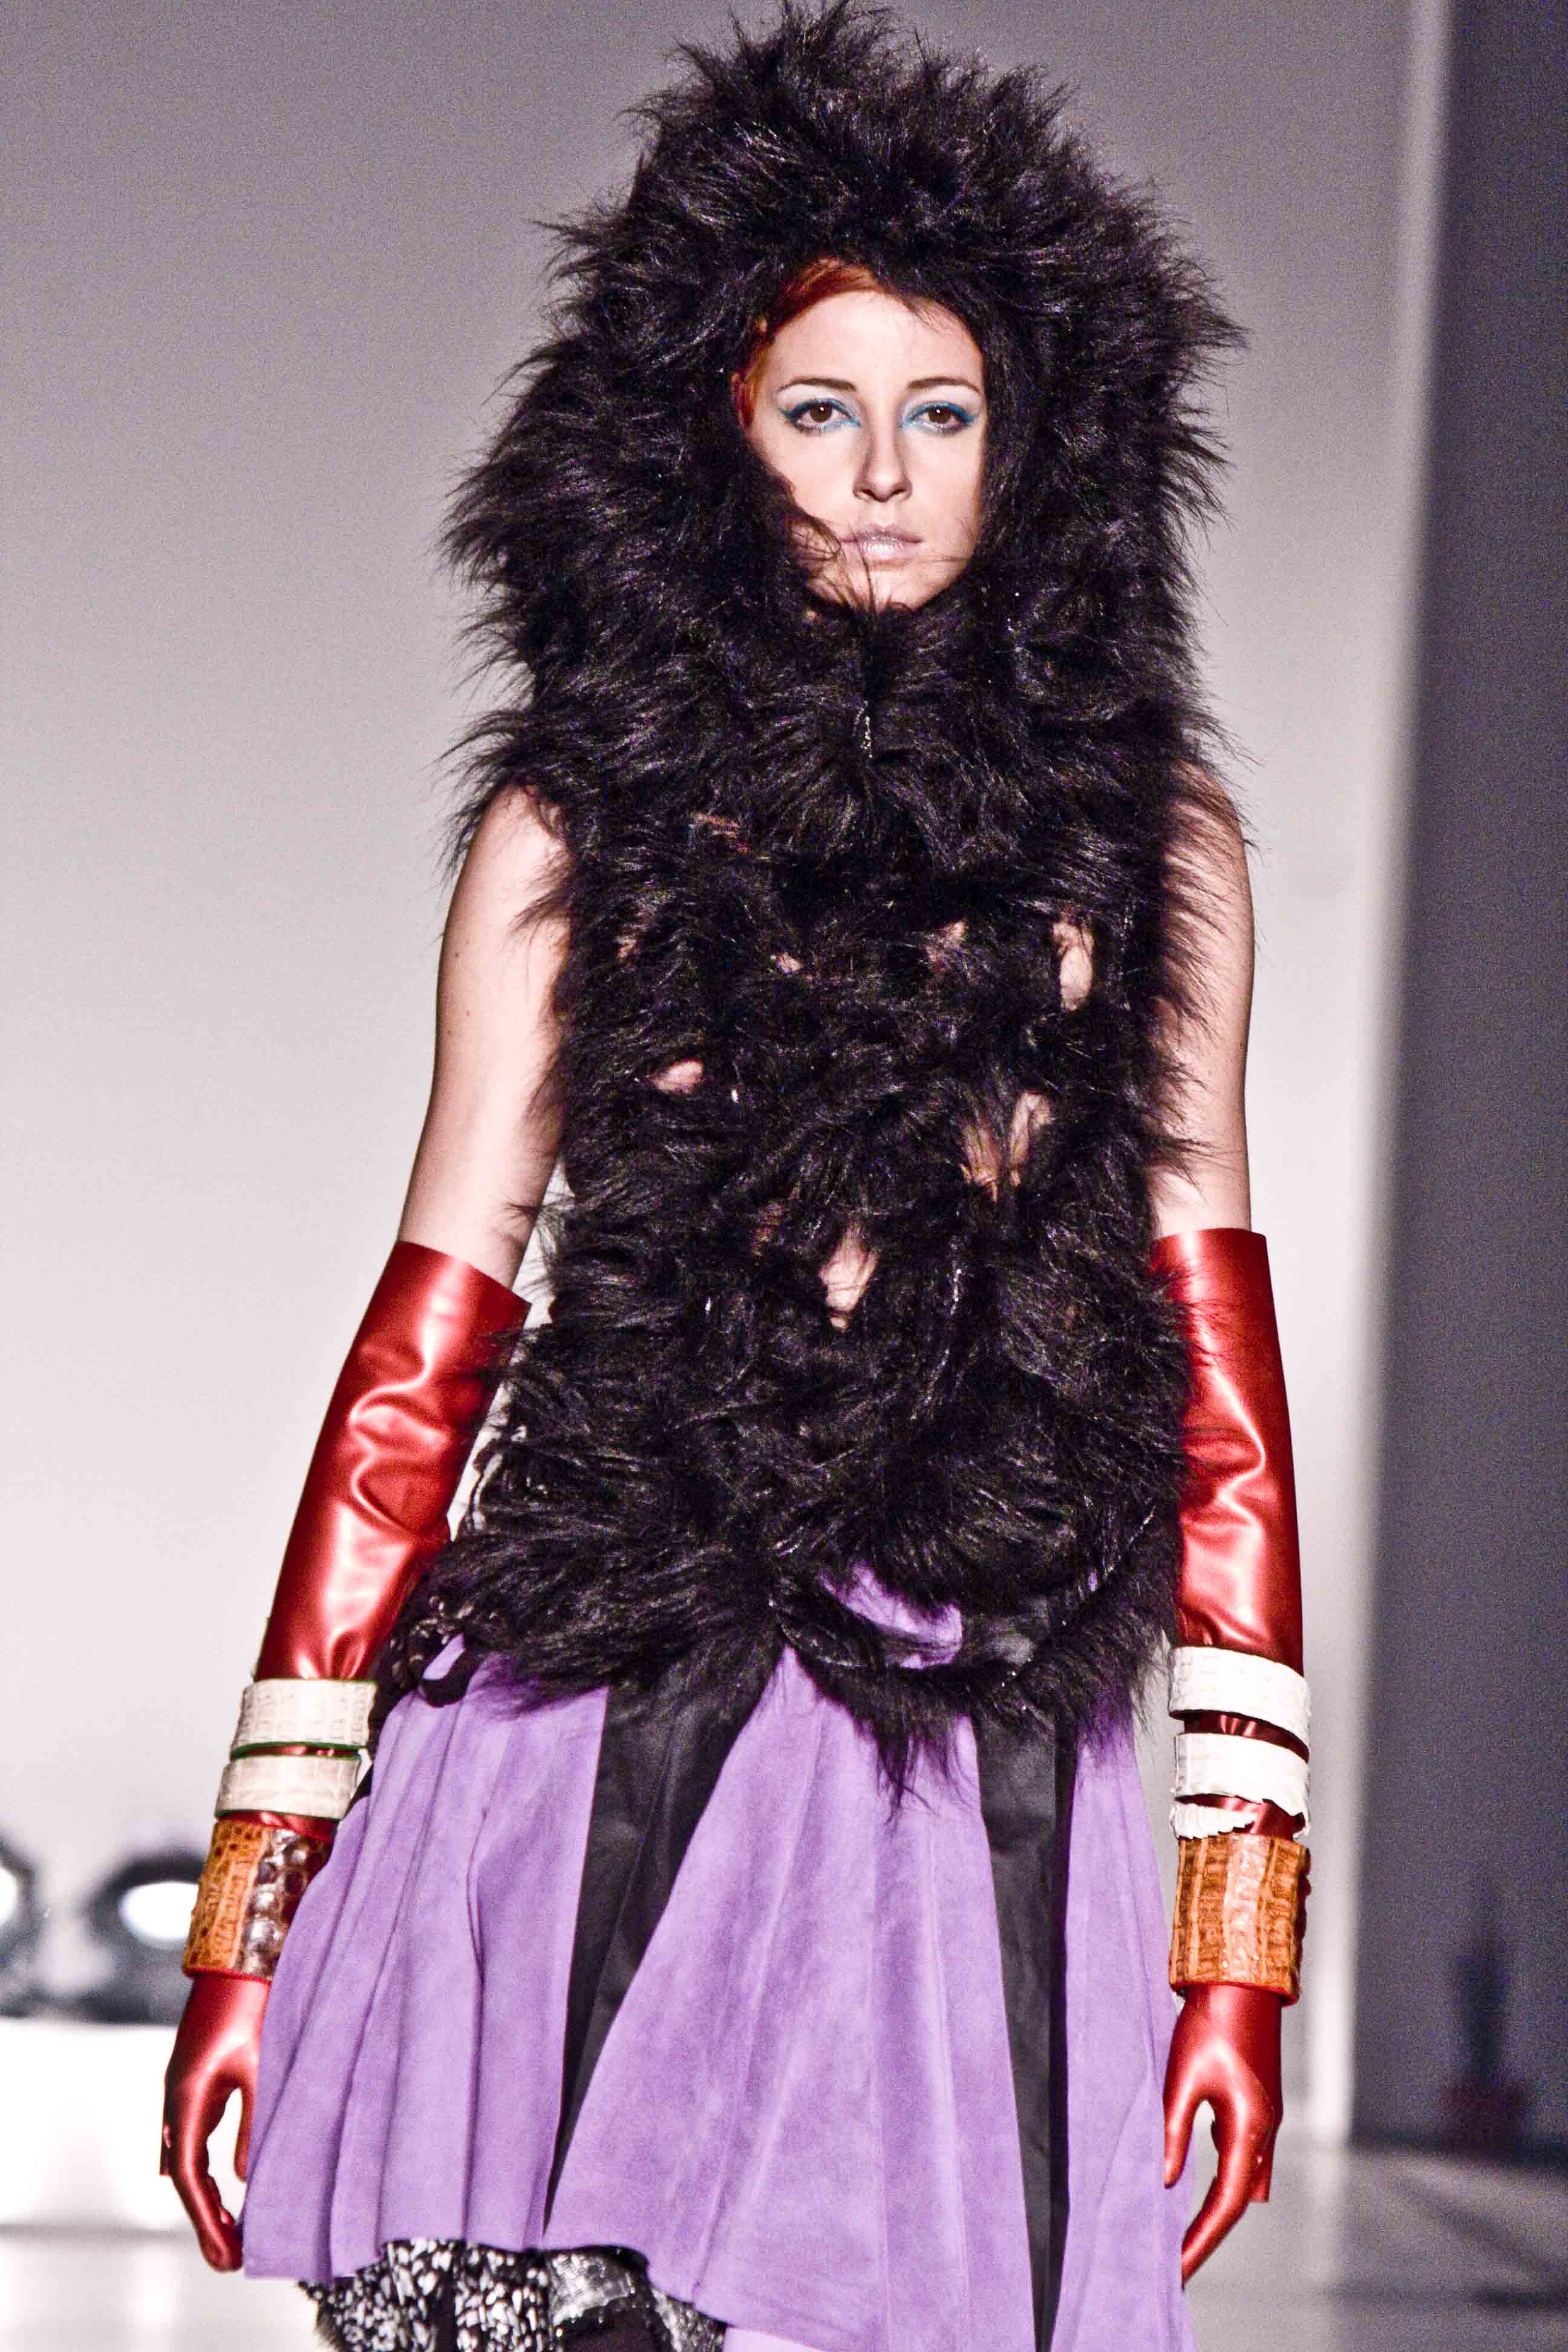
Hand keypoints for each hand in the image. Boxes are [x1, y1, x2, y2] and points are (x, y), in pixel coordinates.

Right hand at [160, 1973, 269, 2269]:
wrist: (241, 1956)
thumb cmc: (255, 2004)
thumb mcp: (262, 2065)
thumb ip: (255, 2122)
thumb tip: (246, 2178)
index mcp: (188, 2095)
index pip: (188, 2173)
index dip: (204, 2216)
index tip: (225, 2251)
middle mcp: (177, 2097)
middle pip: (183, 2173)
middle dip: (204, 2218)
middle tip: (229, 2260)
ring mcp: (183, 2089)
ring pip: (186, 2156)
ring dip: (204, 2196)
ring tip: (230, 2236)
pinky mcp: (198, 2081)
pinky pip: (194, 2137)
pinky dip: (206, 2170)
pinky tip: (221, 2191)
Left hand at [1163, 1981, 1282, 2279]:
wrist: (1242, 1978)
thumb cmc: (1212, 2022)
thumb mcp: (1183, 2078)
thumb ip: (1173, 2131)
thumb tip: (1164, 2181)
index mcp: (1250, 2128)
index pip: (1225, 2205)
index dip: (1200, 2242)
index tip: (1176, 2272)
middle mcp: (1263, 2131)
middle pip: (1235, 2201)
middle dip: (1205, 2233)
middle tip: (1173, 2263)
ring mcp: (1262, 2117)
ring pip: (1238, 2179)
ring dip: (1209, 2206)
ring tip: (1174, 2231)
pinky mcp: (1253, 2103)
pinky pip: (1235, 2154)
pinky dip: (1214, 2176)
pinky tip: (1185, 2176)